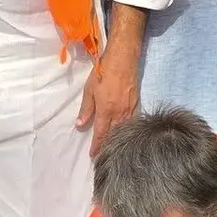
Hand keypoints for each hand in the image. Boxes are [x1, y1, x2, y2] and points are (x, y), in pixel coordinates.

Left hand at [76, 40, 139, 156]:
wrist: (123, 59)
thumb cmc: (103, 72)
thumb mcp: (89, 90)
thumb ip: (86, 109)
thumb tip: (79, 125)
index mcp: (106, 111)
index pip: (101, 134)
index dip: (97, 146)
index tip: (93, 156)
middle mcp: (119, 113)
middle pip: (113, 135)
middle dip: (108, 147)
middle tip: (103, 157)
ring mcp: (130, 110)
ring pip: (124, 131)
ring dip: (118, 141)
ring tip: (113, 149)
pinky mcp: (137, 104)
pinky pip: (132, 123)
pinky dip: (128, 131)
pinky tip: (125, 135)